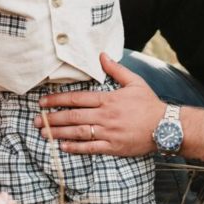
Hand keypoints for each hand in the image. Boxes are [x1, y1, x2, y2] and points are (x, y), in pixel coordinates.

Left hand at [34, 52, 164, 155]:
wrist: (166, 126)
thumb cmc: (149, 104)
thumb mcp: (134, 82)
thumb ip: (116, 69)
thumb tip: (101, 55)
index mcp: (108, 99)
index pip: (77, 98)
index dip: (57, 100)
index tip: (43, 102)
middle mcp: (105, 116)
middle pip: (73, 116)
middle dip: (52, 119)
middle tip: (36, 120)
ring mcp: (109, 133)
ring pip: (78, 133)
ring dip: (59, 133)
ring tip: (43, 133)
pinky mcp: (114, 147)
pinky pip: (91, 148)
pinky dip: (75, 148)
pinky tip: (62, 147)